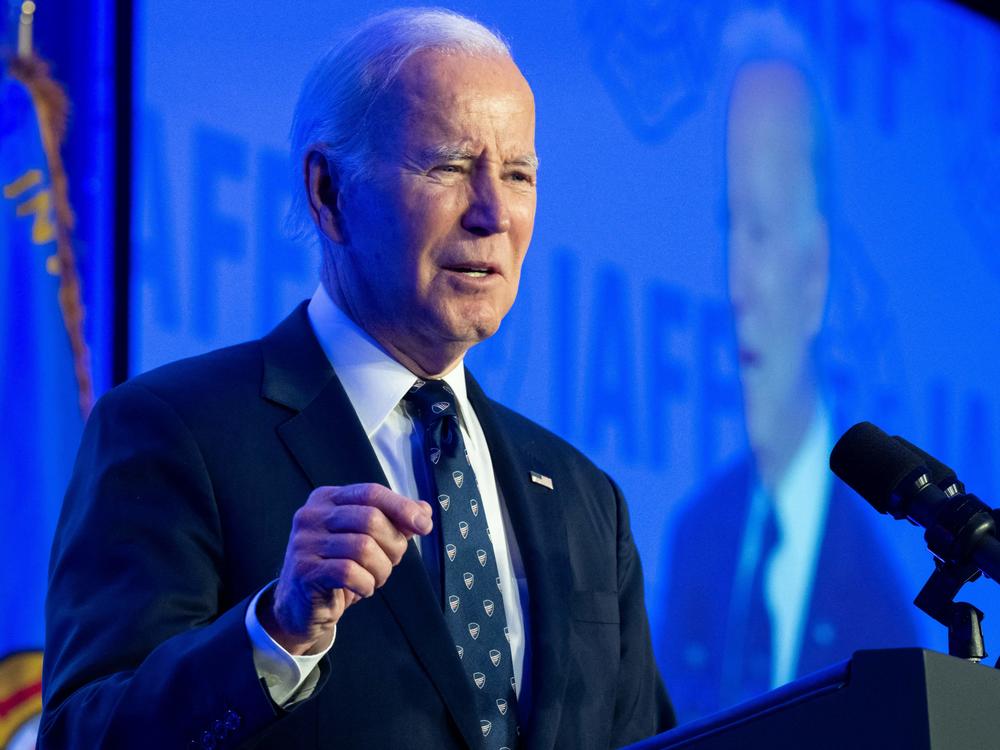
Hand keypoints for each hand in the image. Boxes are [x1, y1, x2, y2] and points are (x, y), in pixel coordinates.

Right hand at [262, 483, 432, 654]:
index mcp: (327, 498)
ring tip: (376, 579)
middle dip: (393, 545)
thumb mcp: (368, 540)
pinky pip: (349, 572)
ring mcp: (304, 542)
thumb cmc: (339, 568)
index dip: (402, 507)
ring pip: (363, 547)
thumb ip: (394, 522)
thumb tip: (424, 510)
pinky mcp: (304, 570)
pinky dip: (366, 584)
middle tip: (392, 563)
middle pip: (370, 518)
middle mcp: (312, 514)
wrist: (301, 607)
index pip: (371, 492)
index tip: (425, 526)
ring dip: (381, 569)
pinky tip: (363, 589)